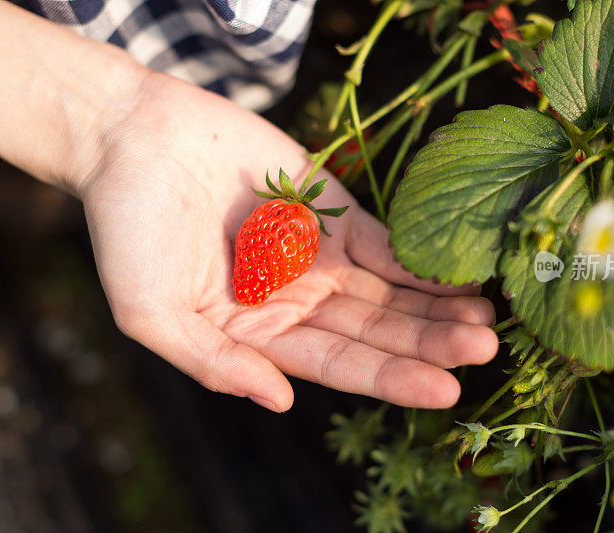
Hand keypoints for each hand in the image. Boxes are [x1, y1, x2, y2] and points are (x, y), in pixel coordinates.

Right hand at [78, 73, 498, 410]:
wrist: (130, 137)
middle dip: (429, 343)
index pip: (337, 365)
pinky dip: (417, 255)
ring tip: (486, 320)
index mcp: (259, 332)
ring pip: (389, 289)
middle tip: (484, 350)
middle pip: (375, 330)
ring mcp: (318, 254)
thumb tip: (280, 401)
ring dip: (436, 305)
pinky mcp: (329, 208)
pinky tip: (456, 270)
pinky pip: (382, 239)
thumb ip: (213, 362)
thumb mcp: (150, 311)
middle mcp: (298, 299)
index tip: (445, 390)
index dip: (389, 378)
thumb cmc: (127, 229)